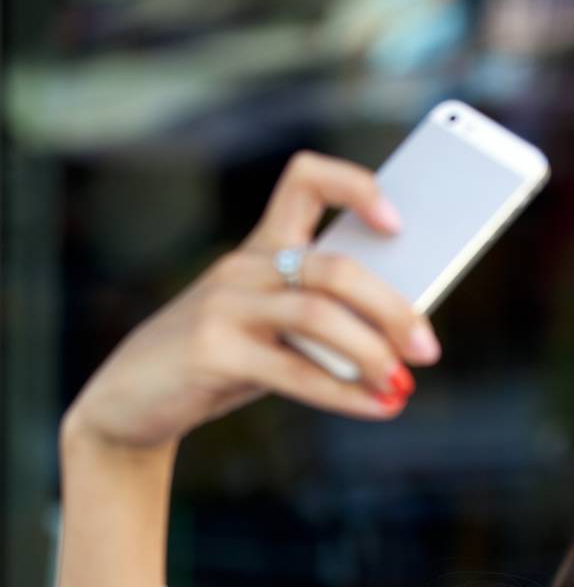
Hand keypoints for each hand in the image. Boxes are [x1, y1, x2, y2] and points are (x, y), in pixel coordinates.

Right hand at [63, 151, 441, 450]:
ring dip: (373, 351)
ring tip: (403, 383)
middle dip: (393, 308)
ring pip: (318, 313)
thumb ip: (323, 322)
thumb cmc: (220, 361)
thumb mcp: (271, 331)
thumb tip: (403, 338)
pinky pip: (295, 369)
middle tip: (427, 348)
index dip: (356, 187)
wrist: (132, 400)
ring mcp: (224, 305)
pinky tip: (377, 406)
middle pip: (335, 267)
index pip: (305, 179)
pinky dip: (344, 393)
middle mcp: (243, 267)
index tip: (399, 224)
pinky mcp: (211, 351)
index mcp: (261, 249)